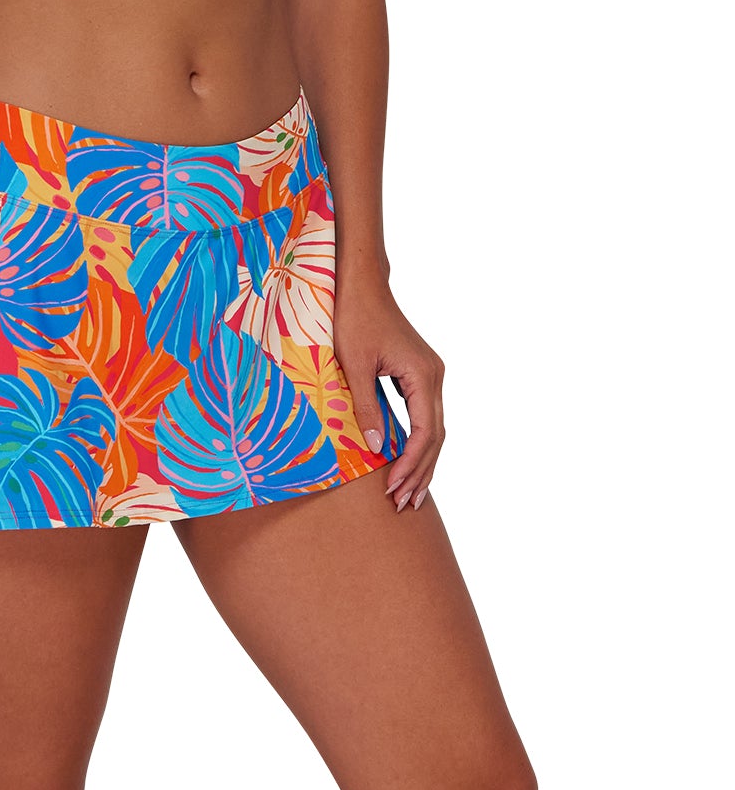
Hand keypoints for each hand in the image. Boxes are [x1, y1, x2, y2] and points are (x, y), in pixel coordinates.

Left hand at [332, 271, 444, 513]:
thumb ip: (364, 407)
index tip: (393, 488)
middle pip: (436, 436)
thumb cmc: (353, 317)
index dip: (410, 464)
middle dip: (421, 471)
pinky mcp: (420, 372)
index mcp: (422, 375)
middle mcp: (434, 376)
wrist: (362, 284)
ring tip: (411, 494)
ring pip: (434, 428)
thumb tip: (374, 449)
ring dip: (422, 461)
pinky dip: (418, 442)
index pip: (424, 432)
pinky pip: (426, 415)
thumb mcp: (353, 365)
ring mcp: (430, 374)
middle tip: (405, 505)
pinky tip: (407, 461)